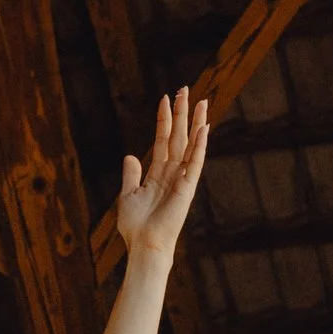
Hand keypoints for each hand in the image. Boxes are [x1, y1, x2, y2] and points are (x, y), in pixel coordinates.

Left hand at [111, 88, 210, 259]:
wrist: (144, 244)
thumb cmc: (136, 226)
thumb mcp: (128, 195)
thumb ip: (131, 175)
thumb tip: (130, 156)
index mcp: (158, 173)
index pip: (163, 139)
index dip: (164, 119)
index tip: (165, 98)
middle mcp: (172, 172)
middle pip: (179, 136)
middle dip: (182, 113)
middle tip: (185, 89)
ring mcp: (182, 178)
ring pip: (190, 144)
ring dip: (195, 122)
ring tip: (200, 101)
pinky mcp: (188, 186)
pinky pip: (196, 161)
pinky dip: (201, 145)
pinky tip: (204, 128)